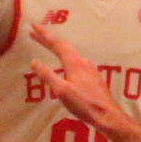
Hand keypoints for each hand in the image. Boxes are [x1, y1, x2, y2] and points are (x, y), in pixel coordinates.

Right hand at [28, 24, 133, 138]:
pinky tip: (62, 62)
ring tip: (45, 44)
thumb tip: (34, 61)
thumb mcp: (62, 90)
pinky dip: (64, 56)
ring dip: (56, 47)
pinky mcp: (92, 77)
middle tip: (33, 32)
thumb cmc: (84, 104)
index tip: (32, 25)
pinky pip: (74, 61)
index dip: (44, 35)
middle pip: (63, 47)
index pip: (57, 44)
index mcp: (75, 63)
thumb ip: (47, 75)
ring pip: (70, 53)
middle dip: (48, 39)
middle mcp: (83, 62)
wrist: (108, 115)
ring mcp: (89, 69)